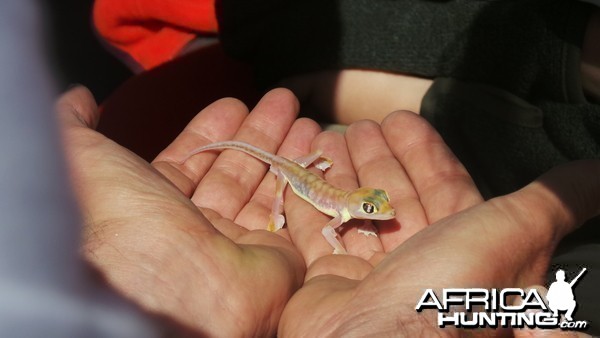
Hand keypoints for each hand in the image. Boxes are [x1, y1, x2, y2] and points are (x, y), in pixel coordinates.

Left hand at [58, 87, 318, 335]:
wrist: (167, 283)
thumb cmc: (119, 216)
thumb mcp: (83, 154)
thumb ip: (76, 122)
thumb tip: (80, 98)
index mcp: (152, 206)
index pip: (188, 163)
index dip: (211, 132)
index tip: (234, 104)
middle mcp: (194, 227)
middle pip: (232, 171)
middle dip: (257, 133)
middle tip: (281, 100)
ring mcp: (234, 244)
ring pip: (264, 189)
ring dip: (284, 149)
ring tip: (302, 115)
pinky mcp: (274, 256)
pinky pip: (291, 211)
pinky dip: (303, 178)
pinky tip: (314, 145)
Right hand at [278, 111, 599, 336]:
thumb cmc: (453, 290)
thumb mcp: (515, 234)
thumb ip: (555, 200)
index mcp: (463, 251)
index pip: (443, 188)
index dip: (424, 152)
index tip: (401, 120)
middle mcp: (418, 265)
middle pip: (395, 197)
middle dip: (378, 159)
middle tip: (358, 125)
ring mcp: (370, 276)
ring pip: (355, 212)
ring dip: (342, 174)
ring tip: (327, 138)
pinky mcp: (329, 285)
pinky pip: (316, 234)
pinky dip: (308, 203)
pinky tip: (302, 171)